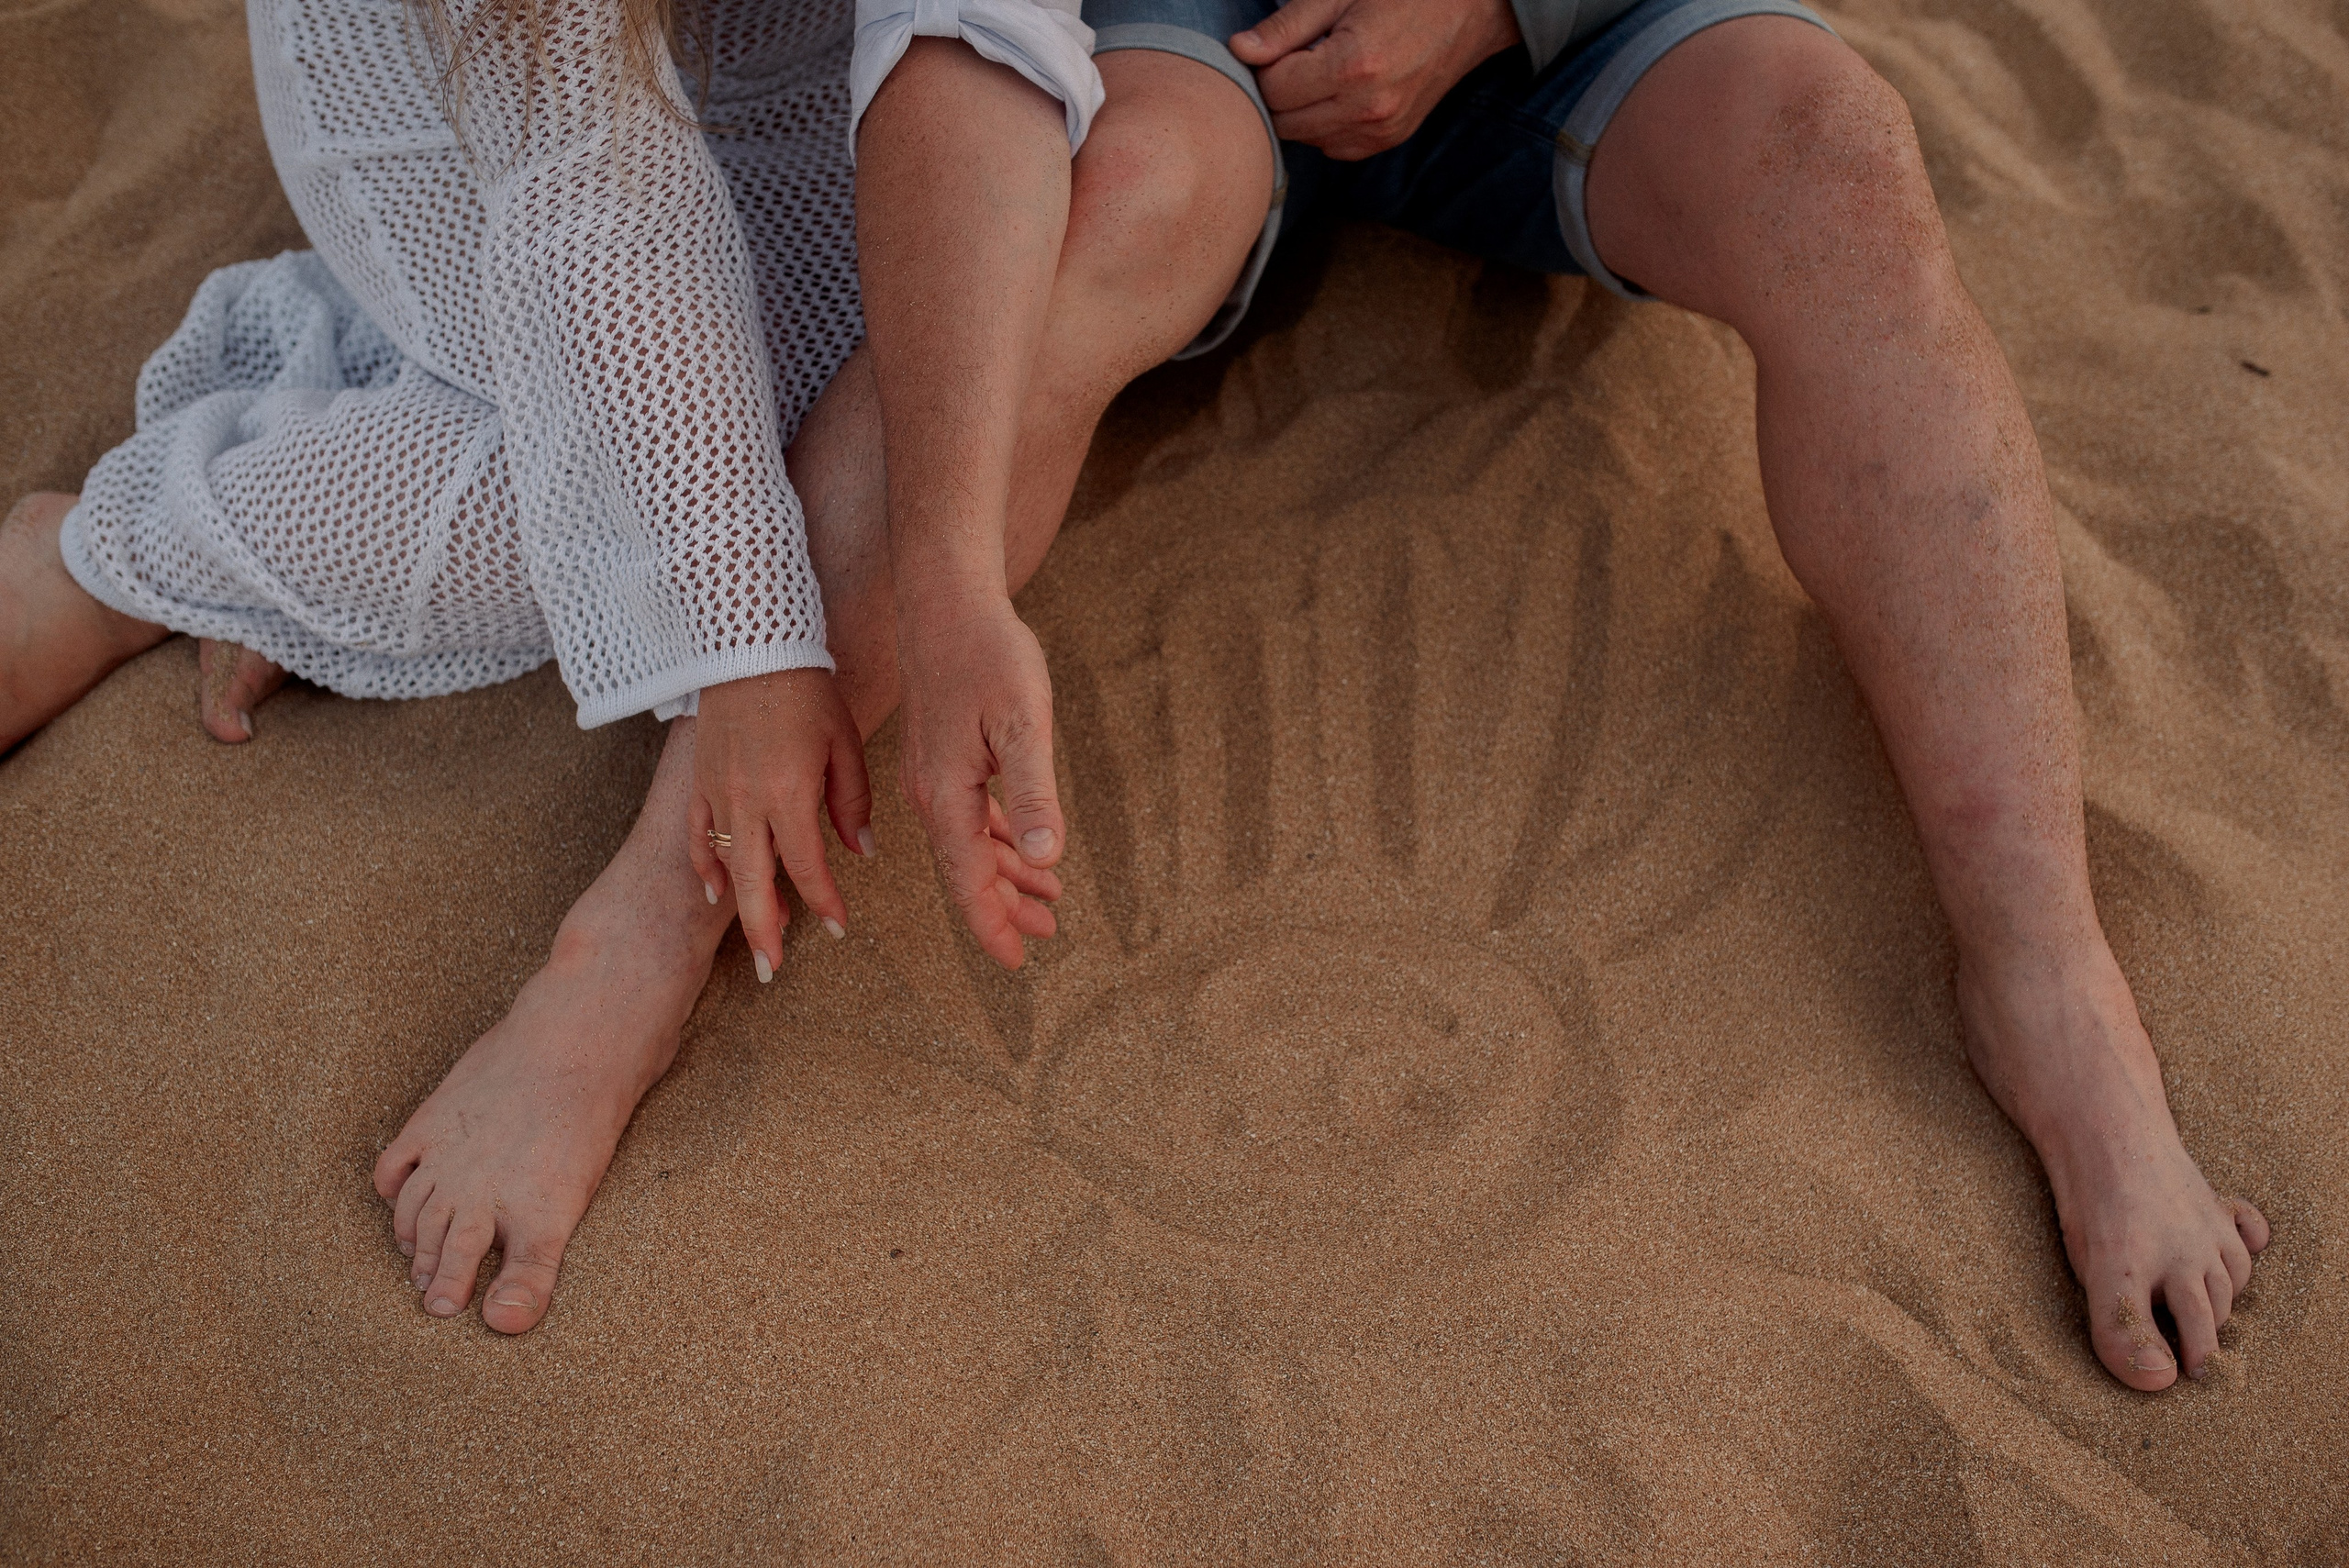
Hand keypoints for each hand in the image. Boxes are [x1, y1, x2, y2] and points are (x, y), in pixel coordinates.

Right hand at [687, 669, 873, 981]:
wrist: (749, 647)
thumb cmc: (808, 691)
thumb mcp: (846, 743)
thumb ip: (852, 801)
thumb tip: (862, 851)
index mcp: (789, 793)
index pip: (806, 866)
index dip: (823, 902)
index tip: (838, 928)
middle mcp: (747, 801)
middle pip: (753, 882)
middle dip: (765, 931)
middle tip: (772, 972)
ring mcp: (716, 793)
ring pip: (724, 865)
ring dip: (739, 906)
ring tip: (757, 940)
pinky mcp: (698, 780)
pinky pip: (697, 834)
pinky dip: (704, 865)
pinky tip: (713, 890)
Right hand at [896, 596, 1065, 968]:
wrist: (947, 598)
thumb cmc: (988, 654)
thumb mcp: (1022, 723)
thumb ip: (1033, 793)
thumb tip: (1045, 857)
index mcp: (945, 797)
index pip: (968, 881)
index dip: (993, 925)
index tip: (1017, 963)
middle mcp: (929, 795)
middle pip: (967, 872)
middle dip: (1006, 908)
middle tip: (1046, 936)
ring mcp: (932, 775)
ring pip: (969, 845)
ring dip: (1007, 875)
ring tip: (1048, 903)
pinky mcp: (942, 754)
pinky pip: (969, 816)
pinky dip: (998, 839)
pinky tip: (1022, 847)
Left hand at [1229, 0, 1521, 159]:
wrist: (1470, 12)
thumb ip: (1287, 26)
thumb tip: (1240, 51)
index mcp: (1353, 67)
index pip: (1274, 90)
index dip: (1263, 68)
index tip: (1276, 47)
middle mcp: (1367, 109)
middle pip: (1284, 122)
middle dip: (1278, 92)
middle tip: (1294, 58)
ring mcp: (1380, 131)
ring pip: (1305, 139)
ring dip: (1300, 110)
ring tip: (1320, 72)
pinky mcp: (1389, 140)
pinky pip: (1333, 147)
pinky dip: (1324, 125)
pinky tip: (1338, 93)